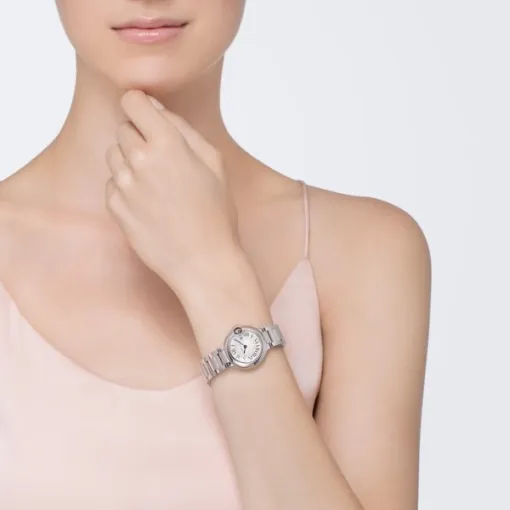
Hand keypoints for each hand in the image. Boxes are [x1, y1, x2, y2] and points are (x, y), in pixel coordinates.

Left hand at [105, 90, 240, 290]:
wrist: (202, 261)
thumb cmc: (215, 214)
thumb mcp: (214, 162)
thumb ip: (182, 128)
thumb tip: (155, 108)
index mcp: (167, 143)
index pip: (132, 101)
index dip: (141, 106)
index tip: (150, 118)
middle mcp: (139, 160)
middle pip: (123, 128)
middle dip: (140, 137)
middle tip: (164, 162)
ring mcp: (123, 185)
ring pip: (114, 154)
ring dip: (131, 161)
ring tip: (157, 184)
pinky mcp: (115, 208)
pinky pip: (112, 183)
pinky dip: (126, 187)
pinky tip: (149, 204)